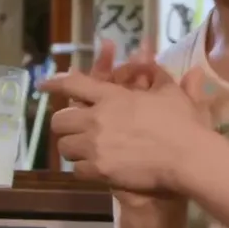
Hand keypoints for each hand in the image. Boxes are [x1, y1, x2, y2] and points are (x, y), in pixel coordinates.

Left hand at [46, 41, 165, 209]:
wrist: (186, 157)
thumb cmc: (181, 122)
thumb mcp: (170, 92)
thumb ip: (155, 74)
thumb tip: (149, 57)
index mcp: (112, 96)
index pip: (73, 84)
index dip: (54, 83)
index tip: (42, 85)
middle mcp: (97, 119)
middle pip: (60, 120)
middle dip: (64, 124)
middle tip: (75, 129)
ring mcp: (96, 145)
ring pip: (65, 146)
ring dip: (74, 147)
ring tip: (85, 150)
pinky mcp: (99, 169)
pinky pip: (76, 170)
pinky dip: (84, 169)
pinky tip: (96, 168)